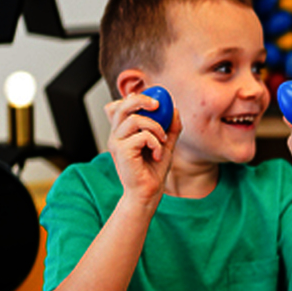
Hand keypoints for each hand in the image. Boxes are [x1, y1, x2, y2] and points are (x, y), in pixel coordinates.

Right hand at [105, 89, 179, 205]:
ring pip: (134, 120)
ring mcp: (116, 142)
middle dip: (141, 100)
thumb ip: (170, 128)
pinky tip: (157, 155)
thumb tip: (175, 110)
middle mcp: (116, 134)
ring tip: (162, 141)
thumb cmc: (153, 171)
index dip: (135, 98)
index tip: (155, 102)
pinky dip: (155, 143)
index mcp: (123, 131)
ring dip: (154, 127)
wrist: (148, 192)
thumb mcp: (165, 145)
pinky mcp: (120, 151)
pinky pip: (141, 137)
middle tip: (158, 105)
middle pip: (121, 106)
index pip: (121, 106)